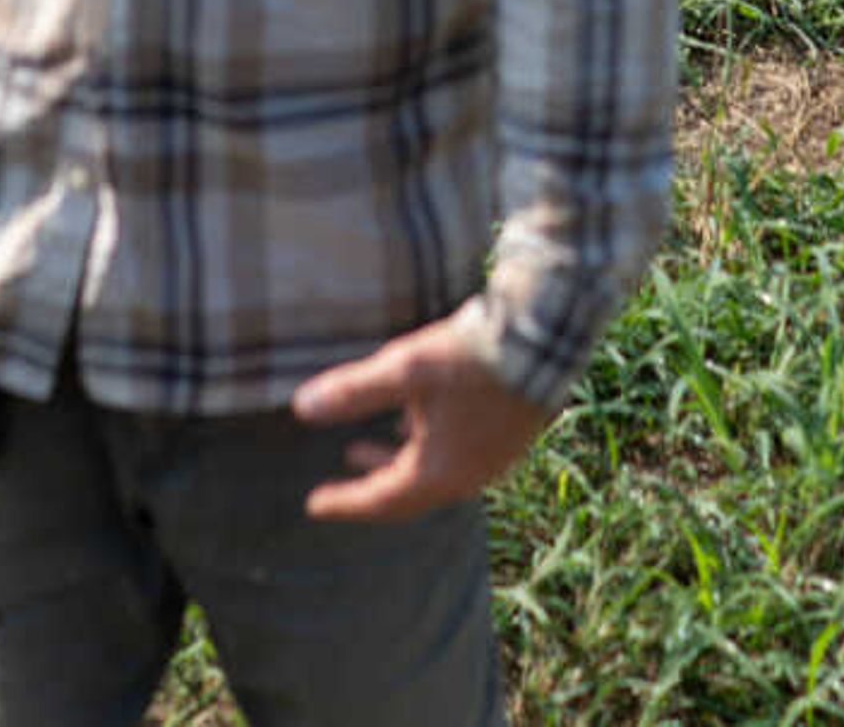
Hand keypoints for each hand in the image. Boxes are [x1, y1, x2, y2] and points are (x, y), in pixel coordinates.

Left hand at [290, 314, 550, 521]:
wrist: (542, 339)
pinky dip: (423, 448)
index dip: (345, 503)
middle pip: (408, 493)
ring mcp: (493, 460)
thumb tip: (301, 408)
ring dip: (394, 463)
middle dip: (368, 486)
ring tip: (360, 448)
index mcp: (441, 472)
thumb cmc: (470, 357)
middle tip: (337, 481)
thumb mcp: (404, 370)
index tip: (314, 505)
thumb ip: (354, 391)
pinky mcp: (508, 438)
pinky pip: (456, 457)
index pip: (381, 500)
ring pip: (432, 474)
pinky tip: (412, 420)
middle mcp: (469, 477)